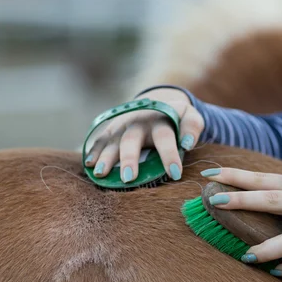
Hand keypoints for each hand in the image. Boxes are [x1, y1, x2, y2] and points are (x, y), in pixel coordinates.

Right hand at [84, 88, 204, 181]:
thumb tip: (187, 143)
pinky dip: (94, 151)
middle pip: (132, 139)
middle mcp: (139, 121)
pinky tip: (89, 165)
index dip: (169, 155)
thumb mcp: (190, 117)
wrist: (158, 103)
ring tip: (101, 174)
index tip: (175, 174)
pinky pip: (101, 140)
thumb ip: (192, 127)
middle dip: (129, 158)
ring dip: (106, 157)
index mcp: (160, 120)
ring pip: (113, 141)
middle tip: (128, 178)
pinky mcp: (112, 129)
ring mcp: (123, 125)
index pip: (165, 137)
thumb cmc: (177, 118)